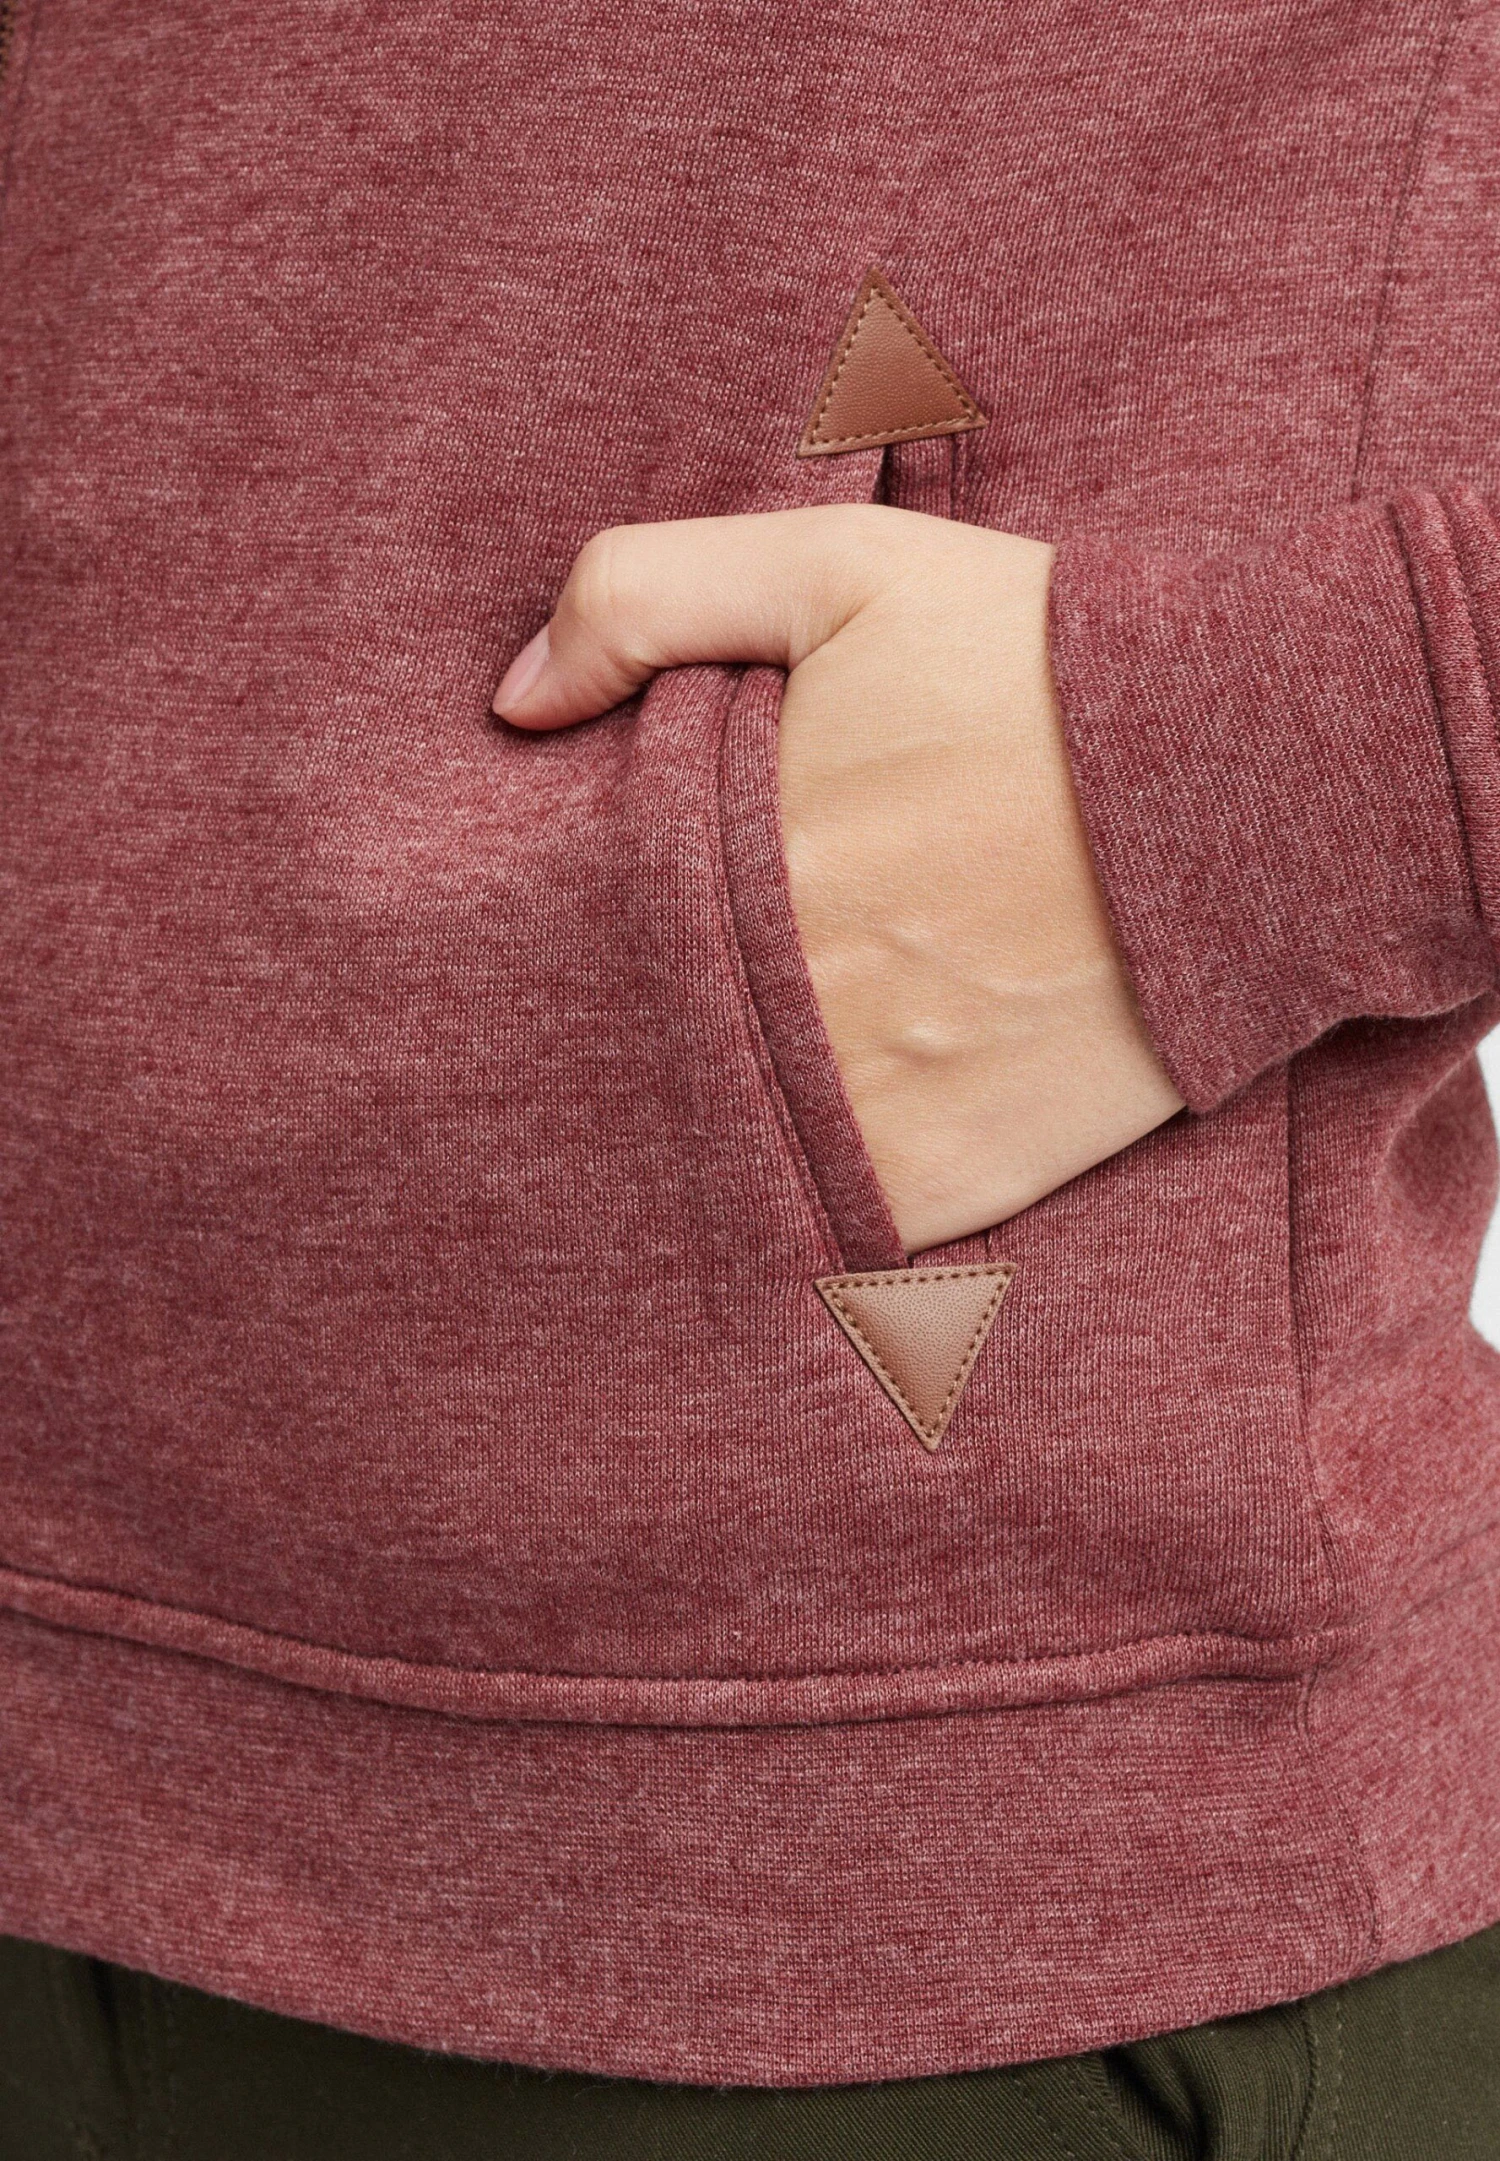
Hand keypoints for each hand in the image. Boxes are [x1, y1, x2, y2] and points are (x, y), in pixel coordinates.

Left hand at [493, 505, 1182, 1252]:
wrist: (1257, 773)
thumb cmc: (1042, 660)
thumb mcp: (840, 571)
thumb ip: (650, 599)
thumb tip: (511, 702)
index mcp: (746, 866)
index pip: (592, 936)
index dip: (564, 941)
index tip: (559, 940)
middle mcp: (798, 1006)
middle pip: (650, 1049)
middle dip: (627, 1037)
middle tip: (608, 1035)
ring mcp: (880, 1107)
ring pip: (729, 1148)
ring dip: (708, 1123)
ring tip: (703, 1096)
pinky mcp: (961, 1178)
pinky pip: (837, 1223)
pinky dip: (811, 1194)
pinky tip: (815, 1140)